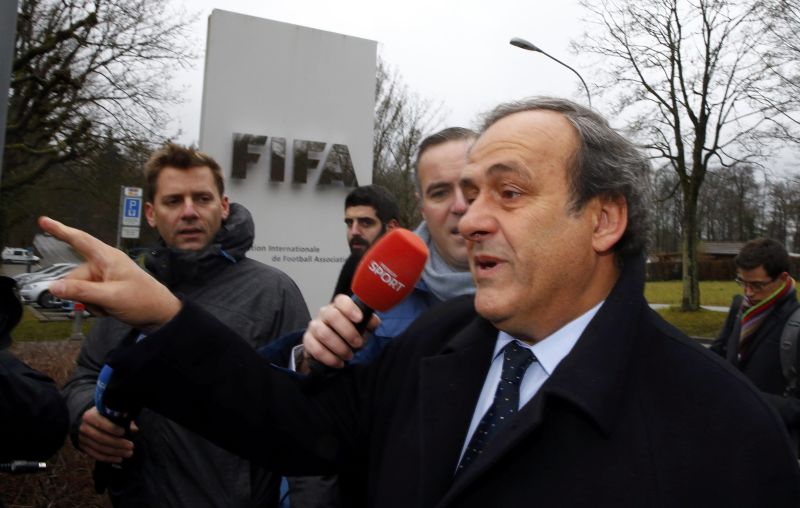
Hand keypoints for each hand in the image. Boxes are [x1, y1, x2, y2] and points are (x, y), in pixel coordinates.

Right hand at [38, 217, 180, 329]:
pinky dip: (95, 305)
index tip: (44, 221)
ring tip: (109, 305)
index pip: (80, 240)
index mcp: (108, 257)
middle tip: (101, 302)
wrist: (160, 315)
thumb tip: (55, 287)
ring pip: (80, 289)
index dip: (60, 230)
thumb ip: (81, 291)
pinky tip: (110, 308)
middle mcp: (105, 264)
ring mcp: (106, 277)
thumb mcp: (110, 297)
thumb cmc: (144, 300)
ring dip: (90, 301)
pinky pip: (89, 296)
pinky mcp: (107, 288)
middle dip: (81, 292)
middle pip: (74, 275)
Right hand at [78, 407, 136, 463]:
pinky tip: (119, 458)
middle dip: (117, 443)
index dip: (112, 428)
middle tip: (131, 446)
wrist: (87, 422)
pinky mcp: (83, 448)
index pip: (100, 423)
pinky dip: (108, 458)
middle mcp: (84, 428)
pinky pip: (96, 455)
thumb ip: (122, 419)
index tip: (124, 432)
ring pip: (99, 448)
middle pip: (101, 438)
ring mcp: (82, 439)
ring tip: (128, 453)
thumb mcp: (110, 413)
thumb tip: (134, 429)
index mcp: (90, 416)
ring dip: (115, 452)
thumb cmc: (104, 416)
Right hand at [301, 294, 379, 371]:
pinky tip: (339, 363)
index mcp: (339, 307)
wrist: (330, 348)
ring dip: (339, 347)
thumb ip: (369, 322)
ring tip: (349, 356)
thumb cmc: (348, 334)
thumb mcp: (362, 327)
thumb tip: (372, 321)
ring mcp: (314, 326)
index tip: (359, 319)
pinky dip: (329, 358)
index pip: (341, 301)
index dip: (350, 308)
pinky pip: (315, 349)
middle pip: (332, 316)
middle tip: (358, 344)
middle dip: (348, 332)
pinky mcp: (308, 341)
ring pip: (324, 334)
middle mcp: (325, 314)